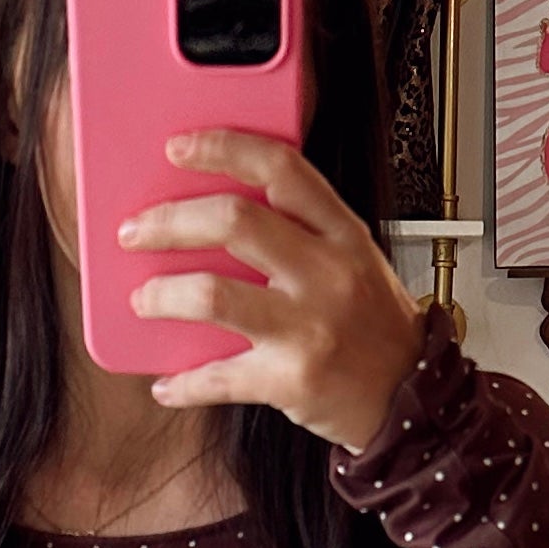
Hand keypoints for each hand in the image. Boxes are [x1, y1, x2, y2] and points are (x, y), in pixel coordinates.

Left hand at [121, 130, 424, 451]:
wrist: (411, 400)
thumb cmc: (374, 328)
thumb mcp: (355, 260)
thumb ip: (303, 230)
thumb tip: (217, 212)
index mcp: (342, 234)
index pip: (280, 168)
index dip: (222, 148)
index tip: (178, 147)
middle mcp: (327, 274)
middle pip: (234, 222)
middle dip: (169, 222)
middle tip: (136, 232)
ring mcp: (309, 328)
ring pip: (213, 294)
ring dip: (163, 295)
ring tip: (144, 300)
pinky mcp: (291, 381)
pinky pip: (219, 377)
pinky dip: (183, 383)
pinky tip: (167, 383)